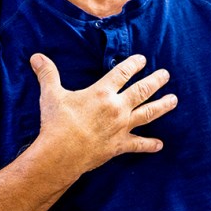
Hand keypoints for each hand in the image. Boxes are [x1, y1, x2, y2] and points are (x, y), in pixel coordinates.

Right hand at [29, 53, 177, 174]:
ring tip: (174, 100)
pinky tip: (160, 145)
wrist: (61, 153)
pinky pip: (139, 145)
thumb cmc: (57, 123)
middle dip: (155, 81)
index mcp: (102, 92)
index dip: (134, 64)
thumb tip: (36, 57)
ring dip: (162, 106)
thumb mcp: (51, 95)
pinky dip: (150, 145)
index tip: (143, 59)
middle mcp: (117, 107)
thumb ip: (47, 74)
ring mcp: (121, 127)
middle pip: (142, 90)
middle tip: (166, 74)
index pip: (122, 72)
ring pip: (148, 113)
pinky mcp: (120, 145)